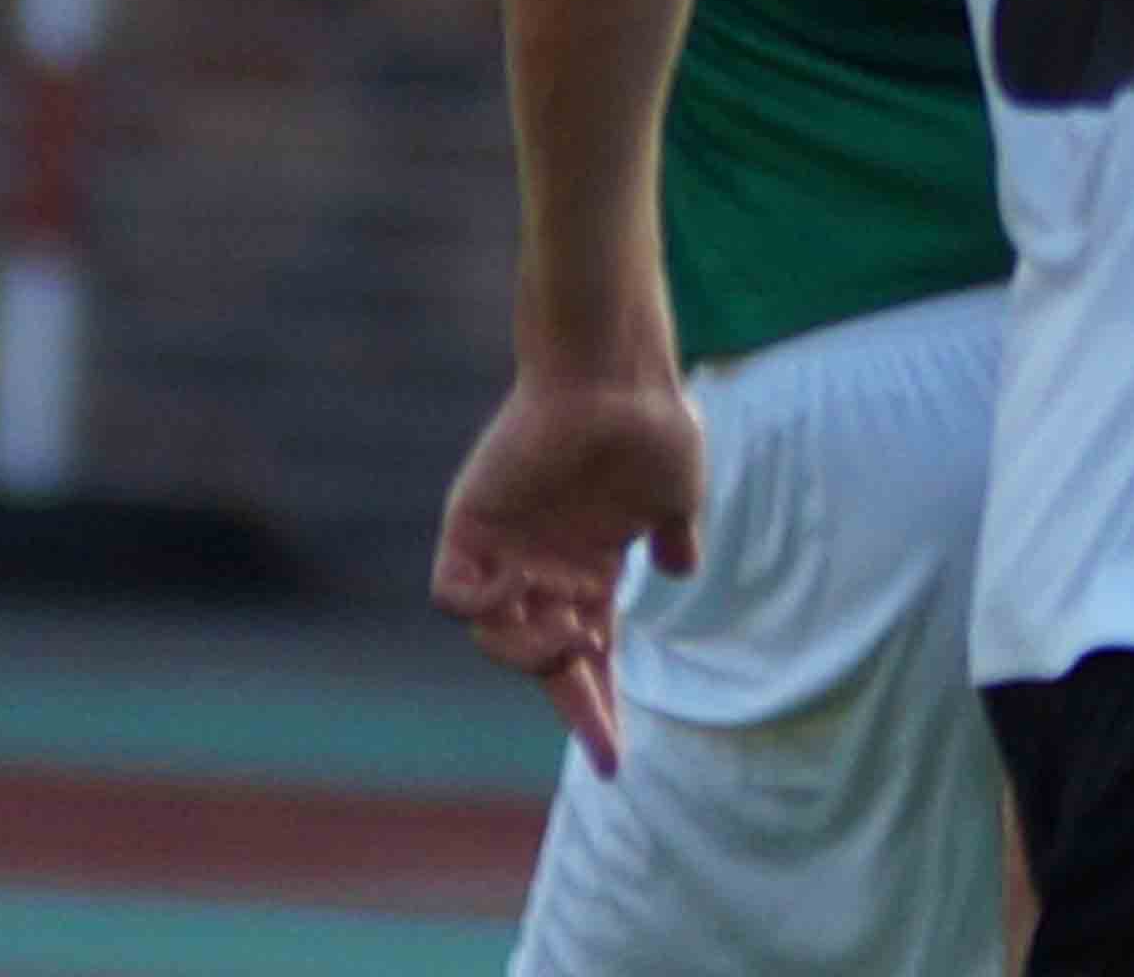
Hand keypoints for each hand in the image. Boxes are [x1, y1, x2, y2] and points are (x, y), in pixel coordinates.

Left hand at [431, 363, 705, 774]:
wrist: (613, 372)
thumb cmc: (649, 424)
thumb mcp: (677, 492)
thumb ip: (674, 533)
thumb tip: (680, 567)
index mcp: (588, 570)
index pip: (587, 659)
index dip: (599, 710)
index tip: (613, 762)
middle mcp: (542, 567)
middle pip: (541, 660)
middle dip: (568, 699)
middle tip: (594, 705)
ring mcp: (504, 547)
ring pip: (495, 638)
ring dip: (530, 649)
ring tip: (569, 626)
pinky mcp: (469, 523)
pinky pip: (454, 595)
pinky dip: (480, 607)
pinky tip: (519, 586)